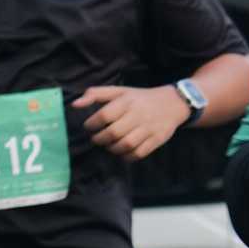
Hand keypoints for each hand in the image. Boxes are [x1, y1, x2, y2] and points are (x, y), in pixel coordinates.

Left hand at [75, 83, 190, 160]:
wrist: (173, 103)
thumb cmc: (140, 98)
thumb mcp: (120, 91)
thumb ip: (96, 94)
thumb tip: (75, 105)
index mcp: (127, 101)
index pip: (105, 115)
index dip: (92, 124)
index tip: (89, 126)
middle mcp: (138, 114)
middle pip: (113, 133)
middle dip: (100, 139)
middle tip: (96, 138)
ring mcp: (149, 128)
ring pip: (125, 145)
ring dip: (112, 148)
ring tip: (108, 145)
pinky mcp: (157, 140)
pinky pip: (138, 154)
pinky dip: (126, 156)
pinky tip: (122, 151)